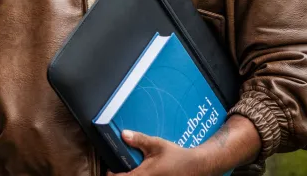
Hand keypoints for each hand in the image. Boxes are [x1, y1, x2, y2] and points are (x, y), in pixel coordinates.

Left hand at [112, 115, 260, 175]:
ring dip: (131, 175)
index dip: (111, 174)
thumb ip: (139, 140)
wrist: (197, 166)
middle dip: (120, 175)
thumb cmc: (177, 156)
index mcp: (144, 175)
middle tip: (118, 168)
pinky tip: (142, 170)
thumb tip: (124, 134)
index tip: (110, 168)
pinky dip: (140, 175)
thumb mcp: (157, 145)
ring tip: (130, 168)